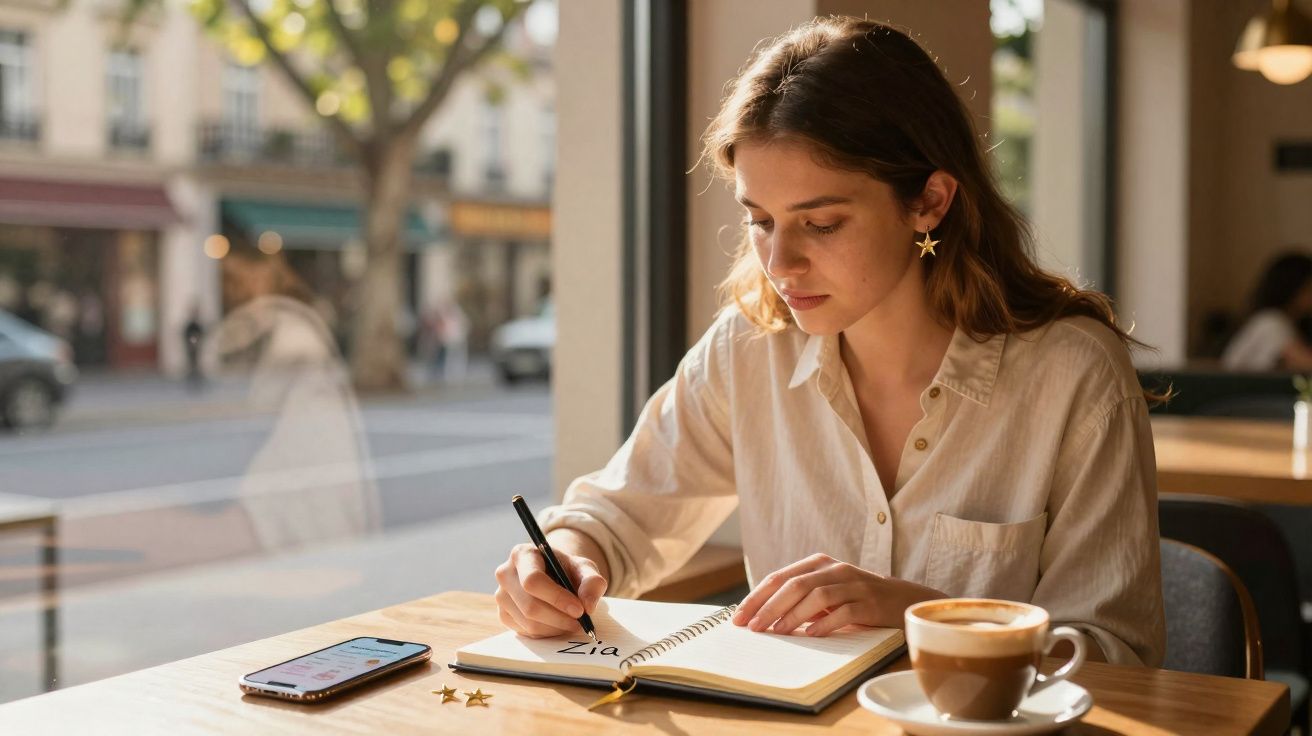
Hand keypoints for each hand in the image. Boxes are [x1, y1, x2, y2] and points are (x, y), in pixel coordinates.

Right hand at [494, 541, 607, 637]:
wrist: (553, 575)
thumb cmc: (567, 569)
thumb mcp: (584, 568)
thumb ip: (592, 582)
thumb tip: (587, 606)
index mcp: (522, 554)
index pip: (533, 580)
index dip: (557, 598)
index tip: (579, 610)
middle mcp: (505, 573)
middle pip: (530, 606)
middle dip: (560, 618)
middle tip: (581, 622)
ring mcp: (500, 595)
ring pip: (529, 623)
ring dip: (556, 628)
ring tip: (572, 622)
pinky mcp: (503, 614)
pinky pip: (525, 632)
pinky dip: (547, 633)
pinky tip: (558, 624)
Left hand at [731, 553, 943, 635]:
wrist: (902, 600)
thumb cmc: (855, 599)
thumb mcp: (825, 594)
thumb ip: (799, 600)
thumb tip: (761, 618)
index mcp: (818, 564)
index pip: (780, 577)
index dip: (757, 597)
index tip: (739, 617)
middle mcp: (835, 569)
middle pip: (795, 585)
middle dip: (769, 607)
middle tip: (753, 627)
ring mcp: (854, 584)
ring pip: (817, 596)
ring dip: (794, 615)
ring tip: (777, 632)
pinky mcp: (870, 602)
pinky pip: (845, 611)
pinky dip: (826, 624)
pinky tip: (812, 636)